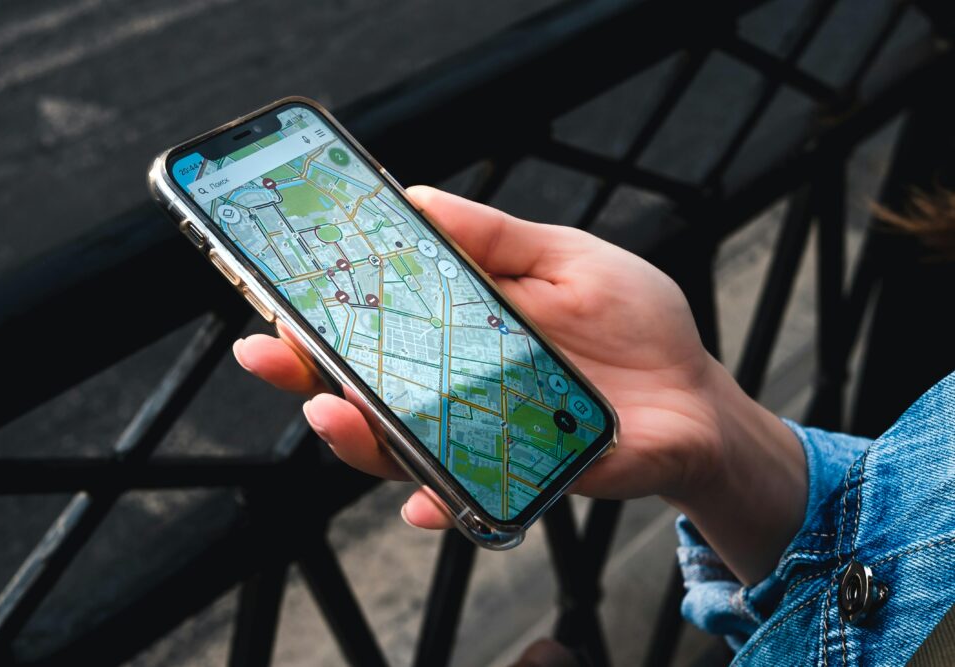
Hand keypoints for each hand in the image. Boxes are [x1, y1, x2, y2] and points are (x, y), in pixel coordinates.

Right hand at [233, 186, 805, 582]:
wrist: (695, 399)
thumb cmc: (634, 324)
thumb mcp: (569, 261)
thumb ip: (497, 239)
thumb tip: (417, 198)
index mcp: (459, 326)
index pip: (375, 318)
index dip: (321, 308)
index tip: (275, 290)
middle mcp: (454, 386)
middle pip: (364, 386)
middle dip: (307, 372)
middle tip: (269, 353)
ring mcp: (479, 438)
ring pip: (398, 447)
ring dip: (357, 436)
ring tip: (332, 412)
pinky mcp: (515, 481)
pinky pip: (466, 500)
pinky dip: (439, 506)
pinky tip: (424, 503)